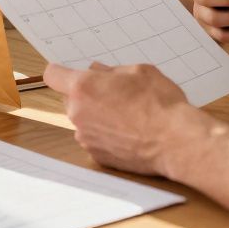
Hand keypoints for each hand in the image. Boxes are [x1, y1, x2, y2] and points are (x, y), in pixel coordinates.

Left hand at [43, 62, 198, 176]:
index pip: (52, 75)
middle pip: (69, 98)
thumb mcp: (138, 71)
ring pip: (83, 119)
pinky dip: (105, 134)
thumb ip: (110, 71)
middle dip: (85, 94)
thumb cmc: (160, 103)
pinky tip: (128, 132)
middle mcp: (78, 114)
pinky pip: (94, 139)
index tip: (69, 72)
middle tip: (112, 92)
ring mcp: (86, 138)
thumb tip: (97, 72)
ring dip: (96, 115)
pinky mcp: (97, 156)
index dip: (60, 71)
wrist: (176, 141)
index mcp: (83, 88)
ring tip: (126, 114)